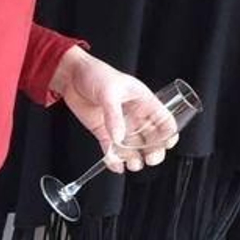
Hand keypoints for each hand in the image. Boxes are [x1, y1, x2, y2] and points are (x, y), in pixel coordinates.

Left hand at [50, 47, 178, 172]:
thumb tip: (118, 137)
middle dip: (154, 150)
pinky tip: (116, 166)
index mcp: (143, 101)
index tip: (167, 144)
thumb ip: (114, 115)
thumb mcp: (109, 92)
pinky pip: (111, 148)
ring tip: (133, 165)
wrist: (71, 76)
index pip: (163, 119)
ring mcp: (119, 124)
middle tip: (151, 159)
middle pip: (151, 137)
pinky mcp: (103, 131)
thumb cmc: (96, 74)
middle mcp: (134, 115)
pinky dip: (114, 159)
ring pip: (132, 146)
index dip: (168, 133)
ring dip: (134, 158)